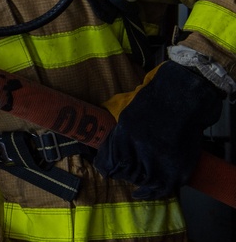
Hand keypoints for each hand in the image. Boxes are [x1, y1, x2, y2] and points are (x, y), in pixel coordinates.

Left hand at [94, 60, 223, 198]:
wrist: (183, 98)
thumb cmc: (154, 102)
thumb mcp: (127, 114)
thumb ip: (119, 135)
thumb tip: (107, 150)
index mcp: (125, 134)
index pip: (110, 163)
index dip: (108, 169)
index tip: (109, 171)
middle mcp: (141, 149)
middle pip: (127, 174)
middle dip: (126, 174)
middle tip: (128, 172)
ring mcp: (161, 160)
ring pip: (144, 181)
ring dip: (140, 182)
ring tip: (139, 178)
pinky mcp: (178, 168)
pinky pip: (162, 187)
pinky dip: (154, 192)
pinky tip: (147, 192)